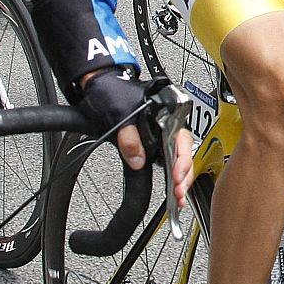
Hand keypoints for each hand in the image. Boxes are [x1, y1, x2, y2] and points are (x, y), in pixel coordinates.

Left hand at [74, 70, 191, 204]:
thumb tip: (137, 159)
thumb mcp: (118, 114)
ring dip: (180, 179)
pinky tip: (173, 189)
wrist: (100, 86)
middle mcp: (167, 125)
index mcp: (165, 114)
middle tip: (178, 193)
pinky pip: (168, 161)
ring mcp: (161, 135)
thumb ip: (129, 137)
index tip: (176, 176)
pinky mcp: (153, 144)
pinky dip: (172, 178)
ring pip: (179, 159)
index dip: (181, 160)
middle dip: (184, 175)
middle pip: (184, 153)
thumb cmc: (113, 92)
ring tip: (178, 197)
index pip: (181, 139)